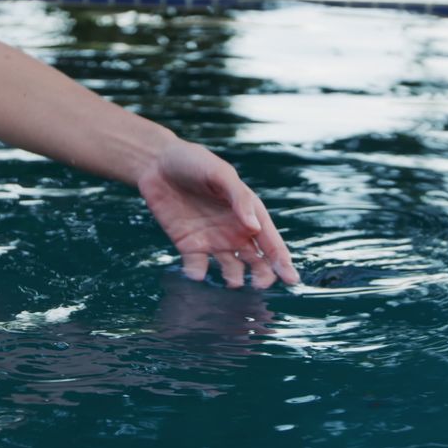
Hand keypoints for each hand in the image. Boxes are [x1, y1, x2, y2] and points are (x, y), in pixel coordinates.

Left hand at [137, 140, 298, 288]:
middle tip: (259, 285)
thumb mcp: (220, 174)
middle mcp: (234, 230)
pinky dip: (198, 274)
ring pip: (231, 269)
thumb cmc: (194, 162)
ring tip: (232, 283)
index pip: (270, 241)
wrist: (156, 163)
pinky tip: (197, 274)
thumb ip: (239, 198)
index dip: (282, 261)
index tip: (291, 279)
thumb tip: (254, 227)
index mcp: (248, 213)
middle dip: (262, 275)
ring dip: (234, 279)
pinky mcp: (189, 245)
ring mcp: (212, 240)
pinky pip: (197, 266)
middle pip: (256, 261)